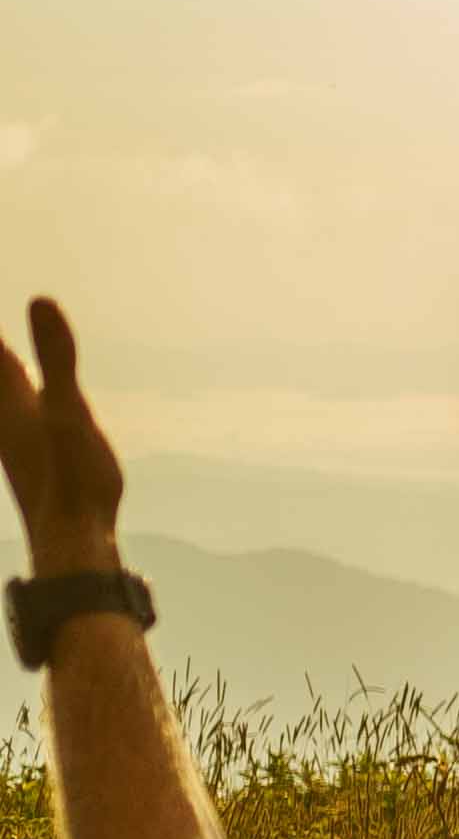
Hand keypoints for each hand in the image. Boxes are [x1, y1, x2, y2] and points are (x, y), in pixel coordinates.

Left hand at [0, 297, 127, 573]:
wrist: (72, 539)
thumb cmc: (71, 476)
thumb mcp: (69, 411)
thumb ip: (56, 358)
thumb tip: (40, 299)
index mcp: (9, 399)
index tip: (26, 302)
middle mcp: (5, 415)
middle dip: (2, 356)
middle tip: (6, 345)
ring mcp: (17, 437)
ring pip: (4, 392)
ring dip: (7, 373)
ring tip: (9, 359)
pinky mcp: (33, 454)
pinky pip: (17, 409)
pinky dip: (18, 390)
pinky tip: (28, 395)